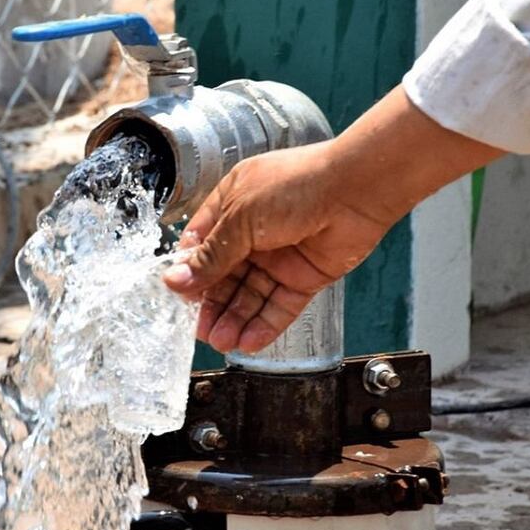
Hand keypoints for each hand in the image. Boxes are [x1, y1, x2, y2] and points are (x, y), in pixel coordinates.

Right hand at [162, 86, 501, 354]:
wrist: (355, 190)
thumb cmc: (296, 186)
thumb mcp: (240, 218)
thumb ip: (211, 255)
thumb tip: (174, 281)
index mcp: (232, 205)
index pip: (202, 244)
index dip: (190, 271)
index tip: (180, 295)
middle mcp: (254, 232)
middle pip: (224, 276)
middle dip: (212, 305)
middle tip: (200, 331)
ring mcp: (280, 256)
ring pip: (251, 296)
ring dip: (235, 320)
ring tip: (221, 342)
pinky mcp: (304, 277)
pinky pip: (279, 306)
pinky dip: (264, 325)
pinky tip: (248, 342)